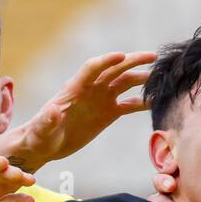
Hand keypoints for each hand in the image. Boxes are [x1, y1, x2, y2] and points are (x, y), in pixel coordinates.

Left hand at [5, 51, 154, 170]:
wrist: (44, 145)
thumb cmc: (38, 136)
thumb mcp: (41, 131)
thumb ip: (47, 121)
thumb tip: (53, 111)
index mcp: (74, 88)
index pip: (92, 68)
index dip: (106, 61)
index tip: (122, 56)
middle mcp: (91, 89)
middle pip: (114, 69)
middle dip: (133, 61)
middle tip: (154, 57)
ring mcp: (101, 99)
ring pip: (125, 83)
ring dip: (142, 79)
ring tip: (162, 79)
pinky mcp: (108, 113)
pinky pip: (129, 104)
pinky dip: (142, 102)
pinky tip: (157, 102)